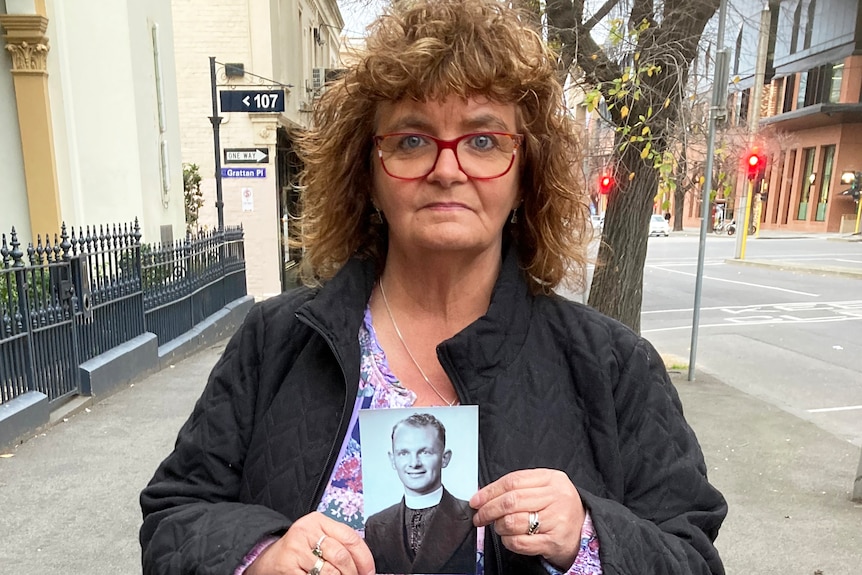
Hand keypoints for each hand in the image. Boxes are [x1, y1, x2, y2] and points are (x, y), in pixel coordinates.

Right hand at [246, 512, 374, 574]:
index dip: (364, 558)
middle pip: (342, 556)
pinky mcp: (287, 567)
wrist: (266, 558)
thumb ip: (338, 544)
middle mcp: (306, 531)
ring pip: (330, 572)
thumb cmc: (298, 550)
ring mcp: (295, 549)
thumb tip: (364, 565)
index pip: (350, 538)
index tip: (369, 572)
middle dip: (353, 574)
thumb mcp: (317, 538)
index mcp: (318, 521)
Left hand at [470, 469, 584, 569]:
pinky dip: (508, 541)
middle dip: (488, 509)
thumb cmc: (559, 507)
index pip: (513, 481)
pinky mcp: (554, 542)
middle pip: (511, 501)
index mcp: (552, 479)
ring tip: (499, 526)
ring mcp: (556, 520)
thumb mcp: (545, 487)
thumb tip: (484, 494)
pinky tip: (509, 538)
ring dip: (499, 526)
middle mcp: (556, 497)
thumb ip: (519, 487)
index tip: (477, 500)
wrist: (583, 530)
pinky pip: (520, 542)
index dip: (490, 491)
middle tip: (480, 516)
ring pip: (513, 521)